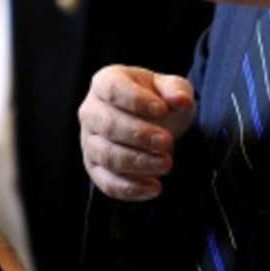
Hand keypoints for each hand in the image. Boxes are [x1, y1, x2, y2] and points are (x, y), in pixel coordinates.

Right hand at [79, 65, 194, 200]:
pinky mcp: (94, 166)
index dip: (136, 100)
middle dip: (140, 135)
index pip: (112, 89)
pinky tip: (154, 187)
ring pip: (106, 155)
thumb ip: (176, 90)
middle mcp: (91, 110)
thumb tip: (180, 100)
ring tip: (165, 164)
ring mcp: (89, 140)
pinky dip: (130, 188)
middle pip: (108, 124)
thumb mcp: (170, 88)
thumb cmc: (156, 100)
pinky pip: (105, 181)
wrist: (150, 122)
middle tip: (167, 141)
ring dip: (138, 163)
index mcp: (105, 82)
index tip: (162, 110)